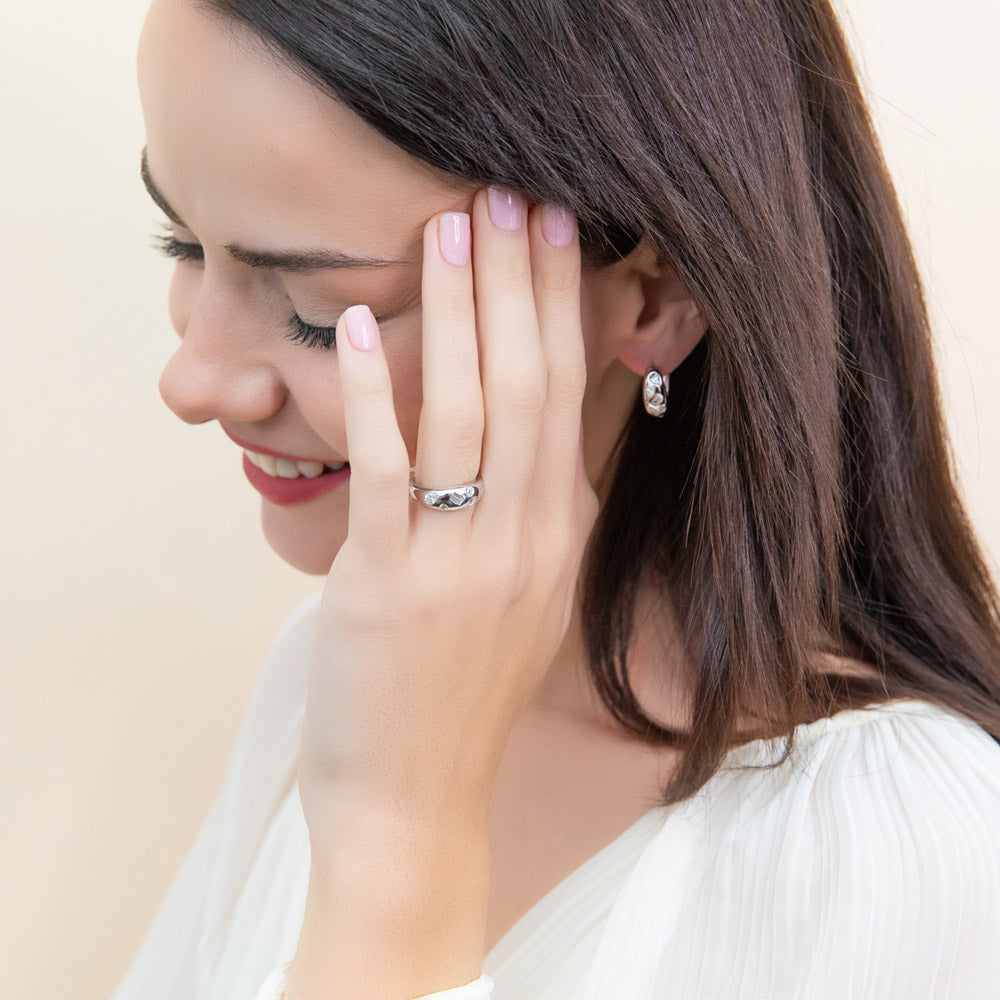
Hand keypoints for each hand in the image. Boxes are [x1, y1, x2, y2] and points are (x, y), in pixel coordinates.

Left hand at [287, 188, 595, 996]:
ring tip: (450, 228)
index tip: (554, 232)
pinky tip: (371, 329)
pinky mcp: (392, 584)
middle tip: (513, 192)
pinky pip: (390, 472)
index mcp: (560, 534)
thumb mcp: (519, 595)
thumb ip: (529, 515)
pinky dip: (379, 396)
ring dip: (460, 312)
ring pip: (470, 412)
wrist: (419, 799)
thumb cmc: (462, 694)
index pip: (570, 396)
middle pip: (530, 385)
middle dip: (520, 281)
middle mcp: (528, 537)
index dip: (561, 306)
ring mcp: (464, 560)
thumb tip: (524, 435)